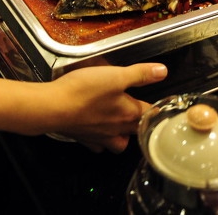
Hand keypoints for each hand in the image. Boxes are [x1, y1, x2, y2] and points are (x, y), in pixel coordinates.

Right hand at [45, 63, 166, 151]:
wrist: (53, 108)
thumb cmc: (85, 90)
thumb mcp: (116, 75)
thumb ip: (140, 74)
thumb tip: (163, 72)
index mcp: (129, 114)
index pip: (151, 114)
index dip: (157, 108)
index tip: (161, 104)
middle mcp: (117, 129)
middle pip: (137, 131)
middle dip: (142, 124)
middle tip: (143, 113)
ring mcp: (100, 137)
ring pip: (119, 143)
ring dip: (123, 136)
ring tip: (121, 125)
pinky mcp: (84, 139)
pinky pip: (97, 146)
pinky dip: (100, 141)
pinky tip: (97, 131)